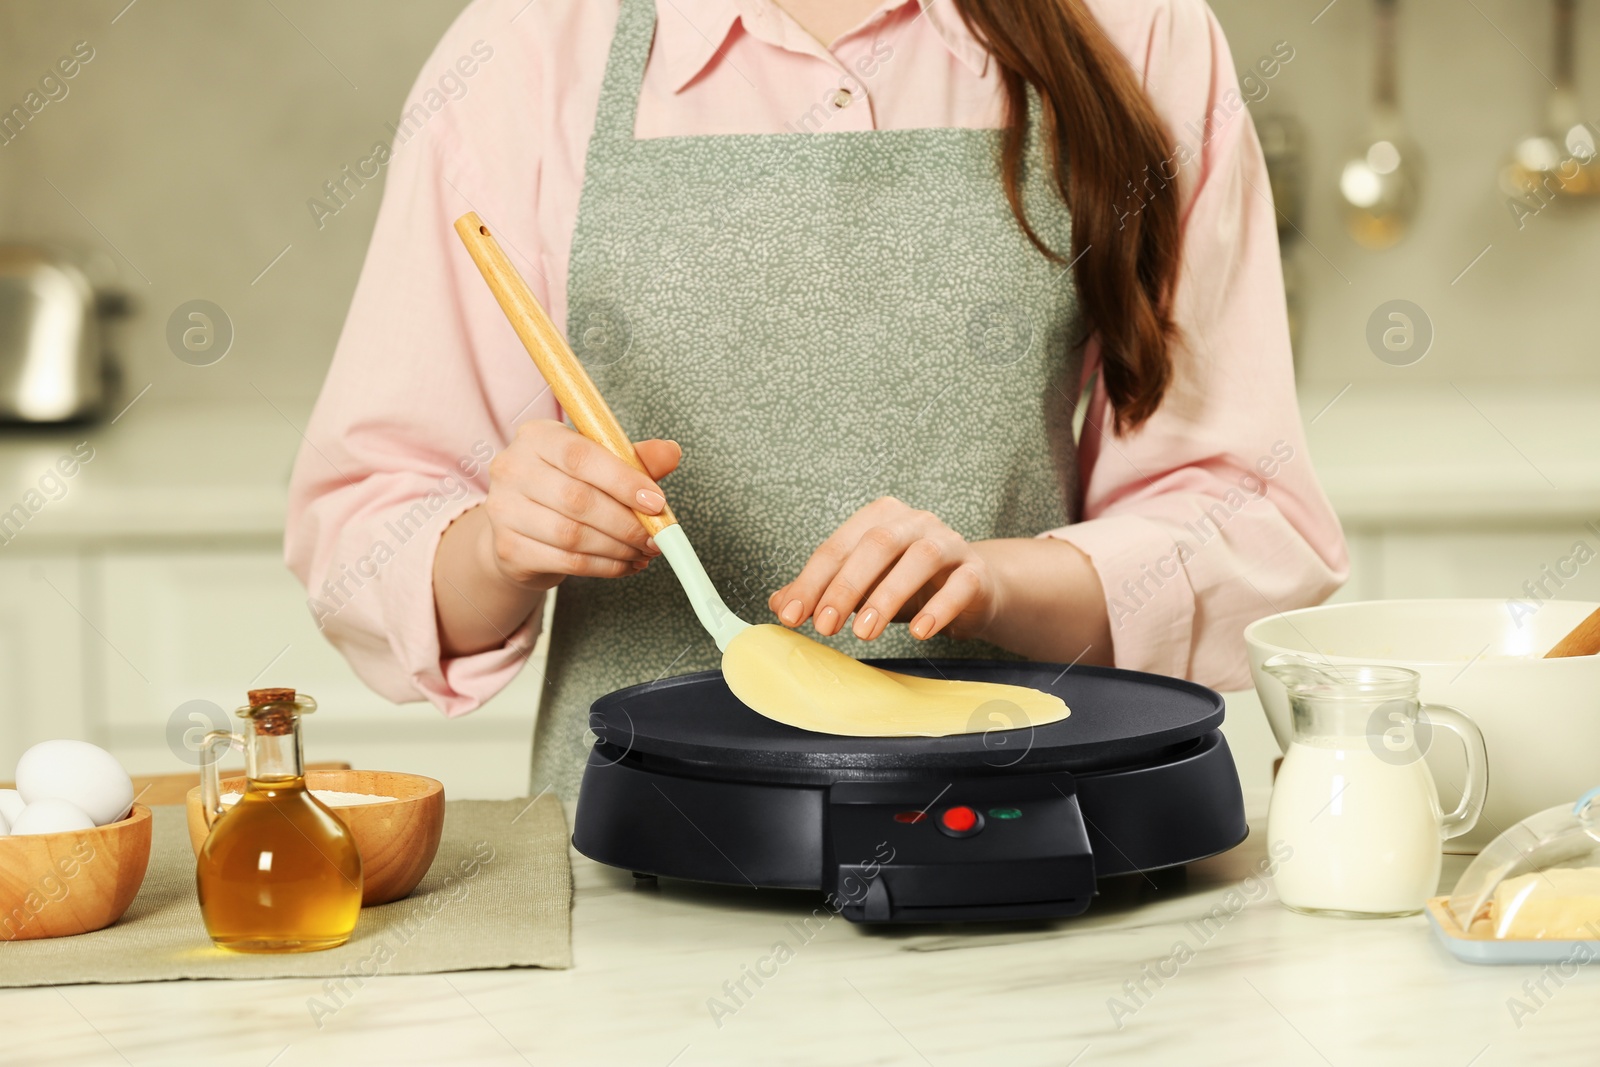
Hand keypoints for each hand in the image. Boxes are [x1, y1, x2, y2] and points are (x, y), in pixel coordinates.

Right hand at [482, 419, 680, 590]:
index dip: (623, 480)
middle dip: (626, 522)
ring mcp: (504, 510)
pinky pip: (566, 562)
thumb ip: (635, 459)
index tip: (657, 502)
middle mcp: (513, 468)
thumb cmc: (568, 487)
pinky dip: (605, 567)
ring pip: (572, 535)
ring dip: (618, 548)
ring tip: (644, 551)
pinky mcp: (509, 548)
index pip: (581, 455)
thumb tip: (671, 452)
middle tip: (656, 537)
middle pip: (577, 499)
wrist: (523, 528)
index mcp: (538, 436)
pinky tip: (625, 564)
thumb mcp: (601, 464)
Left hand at [767, 497, 997, 642]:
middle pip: (876, 543)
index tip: (791, 615)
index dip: (811, 581)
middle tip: (824, 626)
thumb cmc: (908, 584)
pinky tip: (919, 632)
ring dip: (887, 596)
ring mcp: (949, 542)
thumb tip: (779, 604)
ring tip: (864, 633)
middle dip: (846, 585)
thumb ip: (822, 591)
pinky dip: (939, 608)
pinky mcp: (975, 571)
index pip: (838, 546)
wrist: (971, 588)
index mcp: (879, 517)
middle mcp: (914, 521)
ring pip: (919, 558)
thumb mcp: (862, 585)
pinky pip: (960, 584)